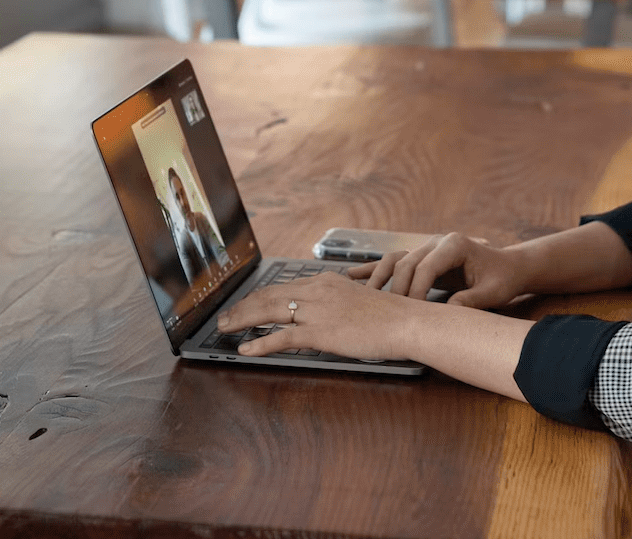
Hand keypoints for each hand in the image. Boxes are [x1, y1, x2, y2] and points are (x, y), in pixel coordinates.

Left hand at [216, 273, 421, 360]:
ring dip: (242, 320)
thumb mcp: (357, 301)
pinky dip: (260, 343)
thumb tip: (320, 318)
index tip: (245, 304)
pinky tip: (246, 349)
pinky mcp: (321, 332)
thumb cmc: (389, 317)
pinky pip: (282, 337)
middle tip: (225, 317)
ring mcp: (317, 310)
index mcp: (325, 282)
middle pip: (268, 295)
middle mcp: (317, 291)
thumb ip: (335, 304)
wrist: (406, 322)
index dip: (258, 297)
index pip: (282, 287)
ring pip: (268, 312)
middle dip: (242, 306)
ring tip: (226, 329)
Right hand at [348, 232, 530, 308]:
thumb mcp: (493, 292)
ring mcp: (427, 247)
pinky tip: (352, 275)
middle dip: (396, 289)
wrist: (509, 267)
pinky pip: (394, 262)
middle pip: (405, 263)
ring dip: (378, 278)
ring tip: (362, 296)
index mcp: (454, 245)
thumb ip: (471, 301)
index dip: (415, 291)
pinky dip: (374, 269)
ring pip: (395, 260)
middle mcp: (437, 241)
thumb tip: (447, 313)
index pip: (425, 267)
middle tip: (389, 314)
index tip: (411, 313)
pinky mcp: (423, 256)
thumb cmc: (503, 279)